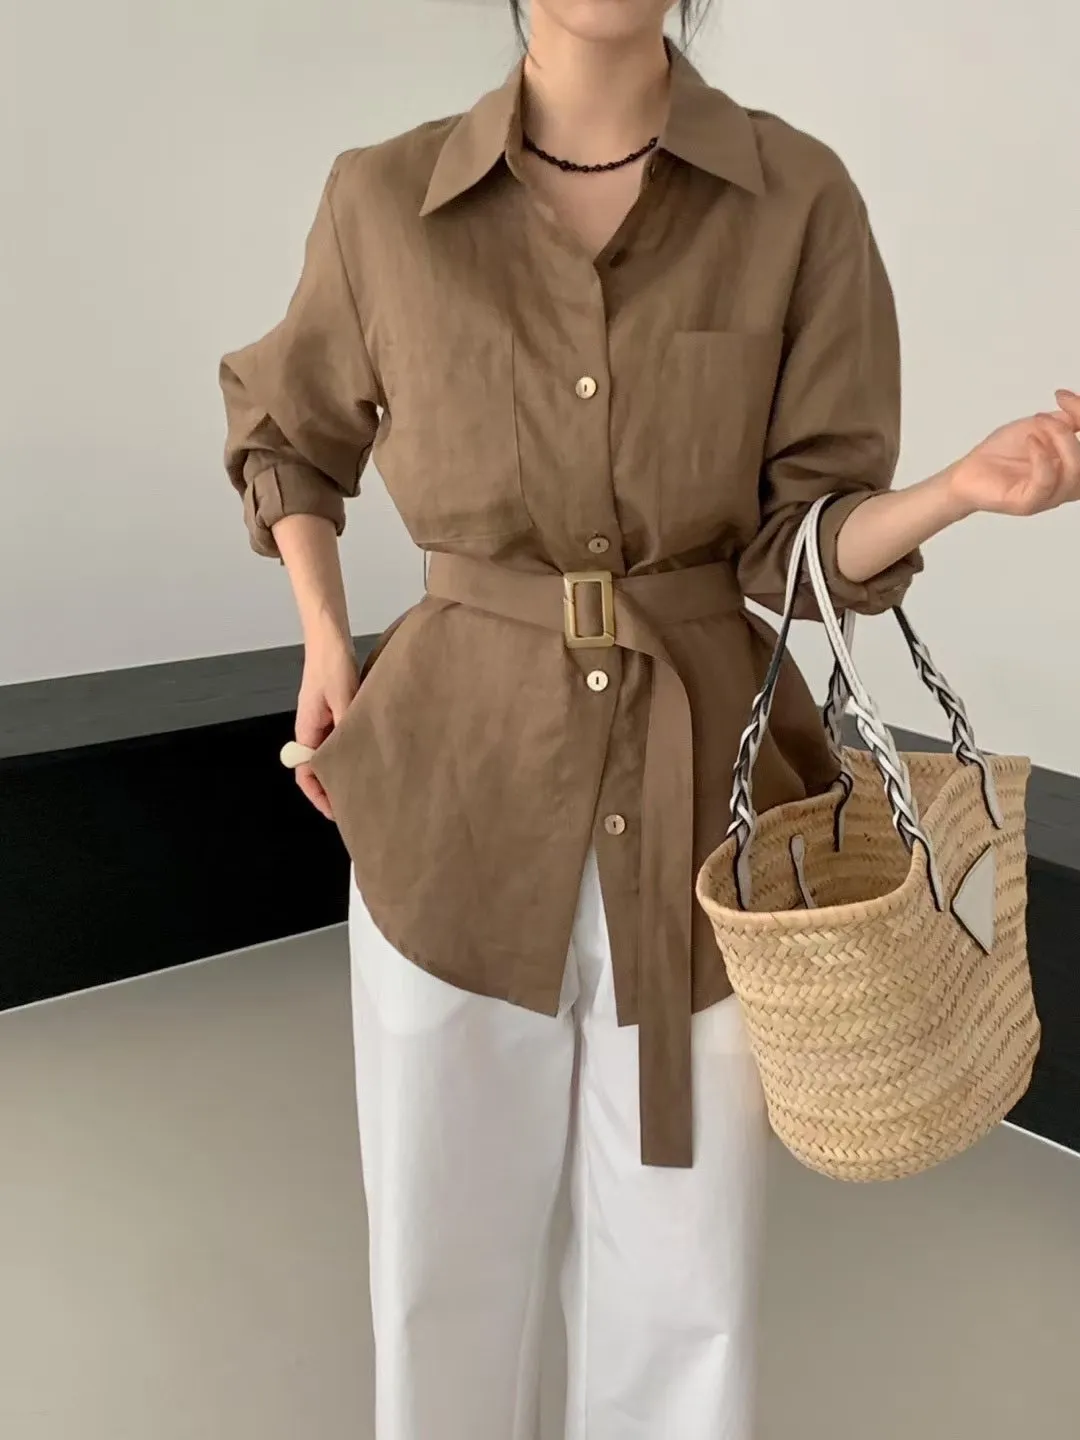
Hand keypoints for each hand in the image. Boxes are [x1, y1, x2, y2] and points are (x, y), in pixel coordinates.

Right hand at [293, 626, 360, 820]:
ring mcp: (324, 722)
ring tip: (367, 786)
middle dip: (334, 789)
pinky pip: (341, 740)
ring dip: (344, 771)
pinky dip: (352, 753)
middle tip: (358, 805)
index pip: (305, 774)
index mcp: (307, 731)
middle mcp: (313, 730)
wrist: (329, 638)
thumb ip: (347, 726)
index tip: (337, 812)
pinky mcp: (336, 712)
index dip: (319, 796)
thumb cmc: (331, 664)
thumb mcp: (343, 697)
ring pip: (332, 756)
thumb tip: (354, 756)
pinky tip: (370, 756)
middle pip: (319, 769)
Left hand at [947, 389, 1079, 518]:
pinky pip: (1046, 482)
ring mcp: (1049, 496)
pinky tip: (1031, 441)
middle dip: (1072, 432)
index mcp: (1072, 465)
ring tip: (1038, 426)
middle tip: (1049, 416)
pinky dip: (1042, 457)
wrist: (968, 473)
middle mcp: (1066, 483)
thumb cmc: (1002, 454)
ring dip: (1060, 439)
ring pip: (1075, 471)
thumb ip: (1065, 420)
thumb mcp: (1039, 428)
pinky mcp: (1029, 503)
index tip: (1063, 397)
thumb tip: (1079, 407)